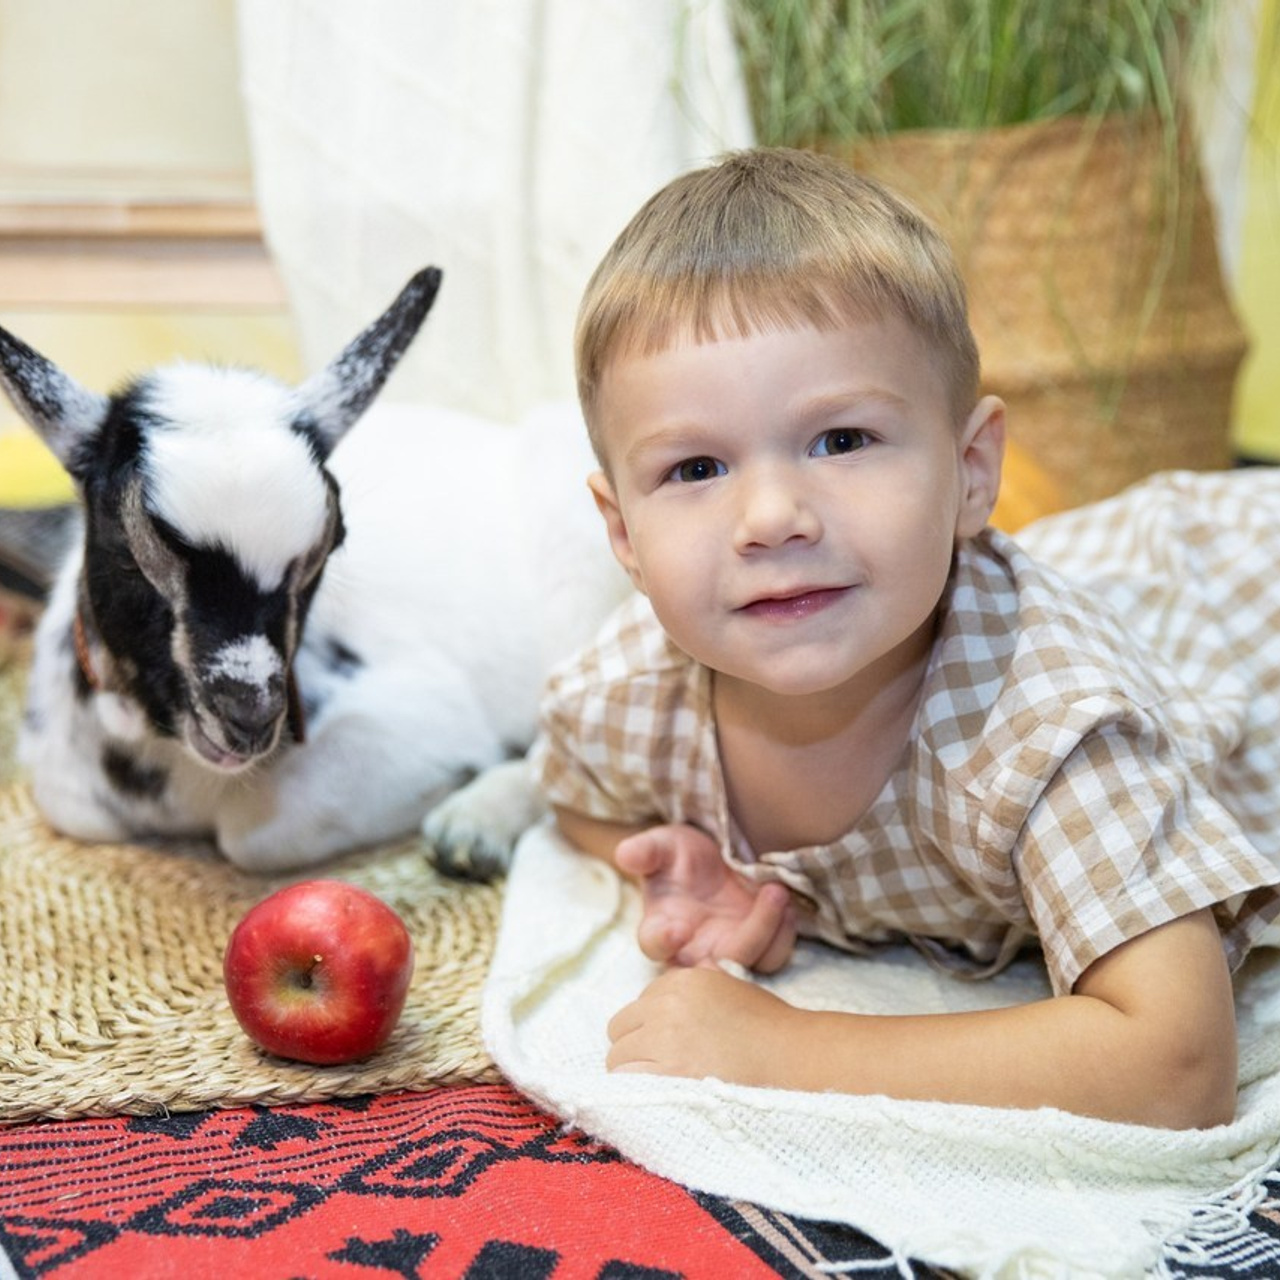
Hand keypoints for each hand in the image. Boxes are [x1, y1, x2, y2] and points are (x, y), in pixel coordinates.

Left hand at [607, 966, 798, 1085]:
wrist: (793, 1057)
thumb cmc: (769, 1028)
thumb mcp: (731, 988)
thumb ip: (699, 986)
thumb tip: (680, 983)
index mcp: (682, 980)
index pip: (642, 1002)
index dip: (653, 1025)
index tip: (673, 1043)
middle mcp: (667, 1004)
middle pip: (620, 1028)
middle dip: (637, 1046)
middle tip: (664, 1067)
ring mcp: (664, 1038)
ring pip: (617, 1057)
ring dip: (635, 1071)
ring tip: (664, 1084)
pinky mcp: (666, 1073)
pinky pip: (626, 1080)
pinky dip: (636, 1090)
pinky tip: (659, 1095)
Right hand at [614, 824, 795, 972]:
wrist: (712, 858)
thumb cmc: (680, 856)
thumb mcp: (662, 845)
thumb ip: (645, 850)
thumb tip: (625, 854)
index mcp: (661, 927)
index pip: (654, 945)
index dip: (663, 942)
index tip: (677, 929)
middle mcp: (693, 950)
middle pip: (713, 968)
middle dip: (744, 941)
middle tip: (767, 899)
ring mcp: (726, 951)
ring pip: (750, 964)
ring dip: (768, 933)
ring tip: (776, 891)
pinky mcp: (756, 948)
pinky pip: (773, 958)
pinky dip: (783, 935)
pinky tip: (786, 903)